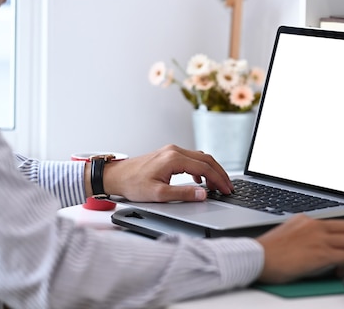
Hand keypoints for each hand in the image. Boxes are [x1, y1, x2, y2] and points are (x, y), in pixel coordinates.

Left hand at [99, 144, 232, 201]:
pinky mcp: (169, 154)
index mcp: (174, 159)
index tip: (227, 190)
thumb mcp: (158, 194)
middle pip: (207, 160)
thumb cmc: (132, 184)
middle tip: (228, 188)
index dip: (219, 180)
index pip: (205, 168)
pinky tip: (200, 180)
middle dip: (220, 174)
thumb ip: (183, 193)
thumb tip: (203, 194)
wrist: (115, 176)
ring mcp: (172, 151)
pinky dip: (201, 168)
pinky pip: (192, 158)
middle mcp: (175, 151)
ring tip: (217, 186)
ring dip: (212, 171)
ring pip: (201, 158)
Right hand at [255, 214, 343, 282]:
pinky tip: (342, 272)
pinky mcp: (321, 254)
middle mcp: (316, 226)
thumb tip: (314, 246)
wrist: (256, 257)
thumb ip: (303, 235)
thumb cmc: (267, 252)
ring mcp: (319, 238)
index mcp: (307, 220)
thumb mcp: (287, 235)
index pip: (337, 223)